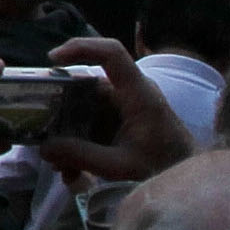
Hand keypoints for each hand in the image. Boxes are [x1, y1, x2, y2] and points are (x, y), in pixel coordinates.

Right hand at [36, 34, 193, 188]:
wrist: (187, 183)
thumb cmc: (163, 168)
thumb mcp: (120, 166)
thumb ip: (81, 155)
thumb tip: (43, 147)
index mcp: (138, 93)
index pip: (111, 53)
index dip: (81, 47)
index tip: (52, 60)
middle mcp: (130, 93)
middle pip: (86, 85)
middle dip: (61, 110)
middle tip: (42, 133)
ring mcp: (124, 108)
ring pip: (84, 109)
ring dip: (68, 134)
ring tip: (59, 165)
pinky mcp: (121, 123)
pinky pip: (91, 124)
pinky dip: (78, 144)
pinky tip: (71, 170)